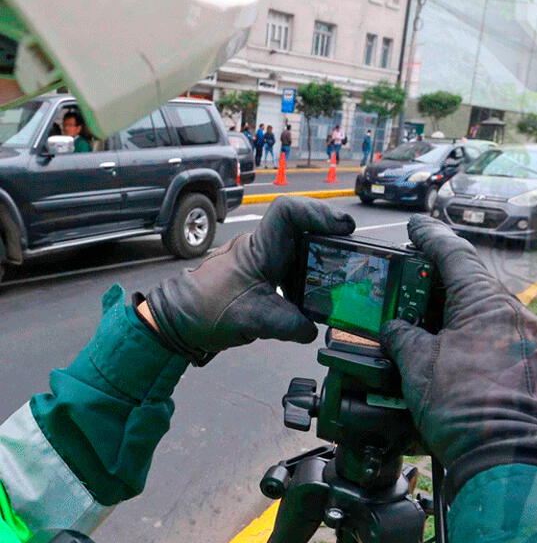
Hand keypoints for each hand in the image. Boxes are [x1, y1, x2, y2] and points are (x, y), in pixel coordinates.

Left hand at [145, 197, 354, 363]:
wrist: (177, 321)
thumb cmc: (205, 311)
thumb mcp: (253, 321)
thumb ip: (289, 325)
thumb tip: (314, 330)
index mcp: (259, 249)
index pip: (288, 213)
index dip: (318, 212)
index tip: (343, 227)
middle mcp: (263, 248)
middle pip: (303, 226)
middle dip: (331, 233)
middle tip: (354, 248)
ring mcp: (264, 261)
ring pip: (301, 245)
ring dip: (324, 254)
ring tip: (344, 269)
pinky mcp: (265, 277)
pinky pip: (295, 266)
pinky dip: (313, 275)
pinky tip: (321, 294)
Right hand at [380, 215, 536, 501]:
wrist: (512, 461)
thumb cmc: (466, 411)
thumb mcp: (419, 368)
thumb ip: (405, 338)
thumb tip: (398, 330)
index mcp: (489, 303)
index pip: (455, 256)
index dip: (430, 238)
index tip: (415, 228)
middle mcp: (518, 315)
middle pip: (475, 287)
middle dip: (442, 286)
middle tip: (412, 287)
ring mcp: (534, 343)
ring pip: (491, 317)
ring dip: (460, 319)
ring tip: (429, 330)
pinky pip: (505, 343)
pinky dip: (479, 344)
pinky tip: (458, 360)